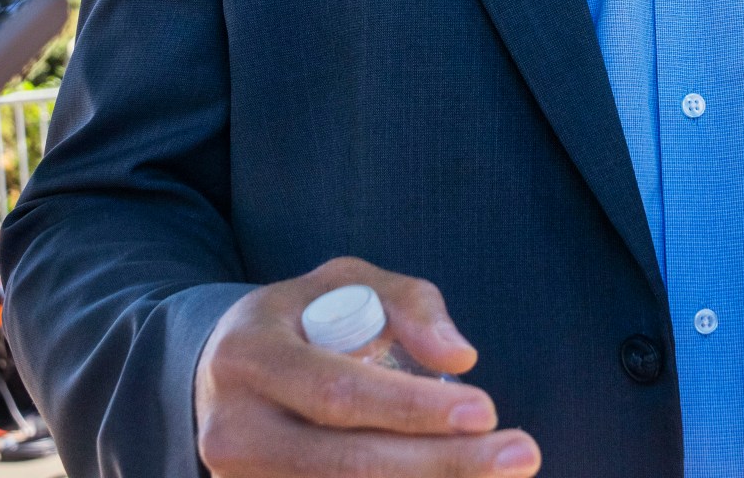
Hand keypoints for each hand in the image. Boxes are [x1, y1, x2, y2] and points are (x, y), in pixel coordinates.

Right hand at [194, 257, 534, 477]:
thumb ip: (408, 305)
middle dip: (441, 464)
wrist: (222, 379)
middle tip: (520, 455)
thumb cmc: (304, 324)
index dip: (412, 409)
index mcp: (248, 357)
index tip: (486, 411)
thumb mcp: (348, 285)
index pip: (337, 392)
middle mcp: (233, 429)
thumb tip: (459, 358)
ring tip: (500, 473)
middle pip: (345, 463)